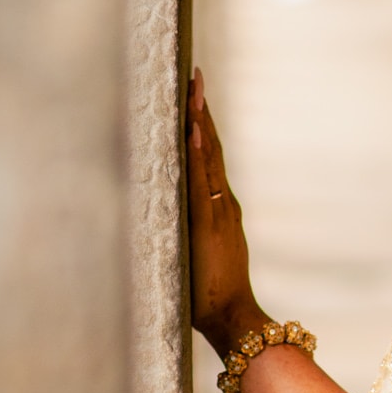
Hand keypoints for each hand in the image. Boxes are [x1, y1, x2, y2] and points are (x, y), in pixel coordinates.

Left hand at [185, 67, 265, 357]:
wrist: (232, 317)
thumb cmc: (208, 295)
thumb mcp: (195, 256)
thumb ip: (185, 235)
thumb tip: (159, 223)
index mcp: (219, 209)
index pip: (209, 157)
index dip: (201, 125)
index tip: (194, 93)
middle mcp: (223, 202)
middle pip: (212, 146)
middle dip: (201, 110)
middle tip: (195, 75)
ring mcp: (219, 210)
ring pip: (209, 156)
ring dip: (200, 120)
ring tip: (194, 89)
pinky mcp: (210, 221)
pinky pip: (203, 179)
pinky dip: (199, 151)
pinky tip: (194, 128)